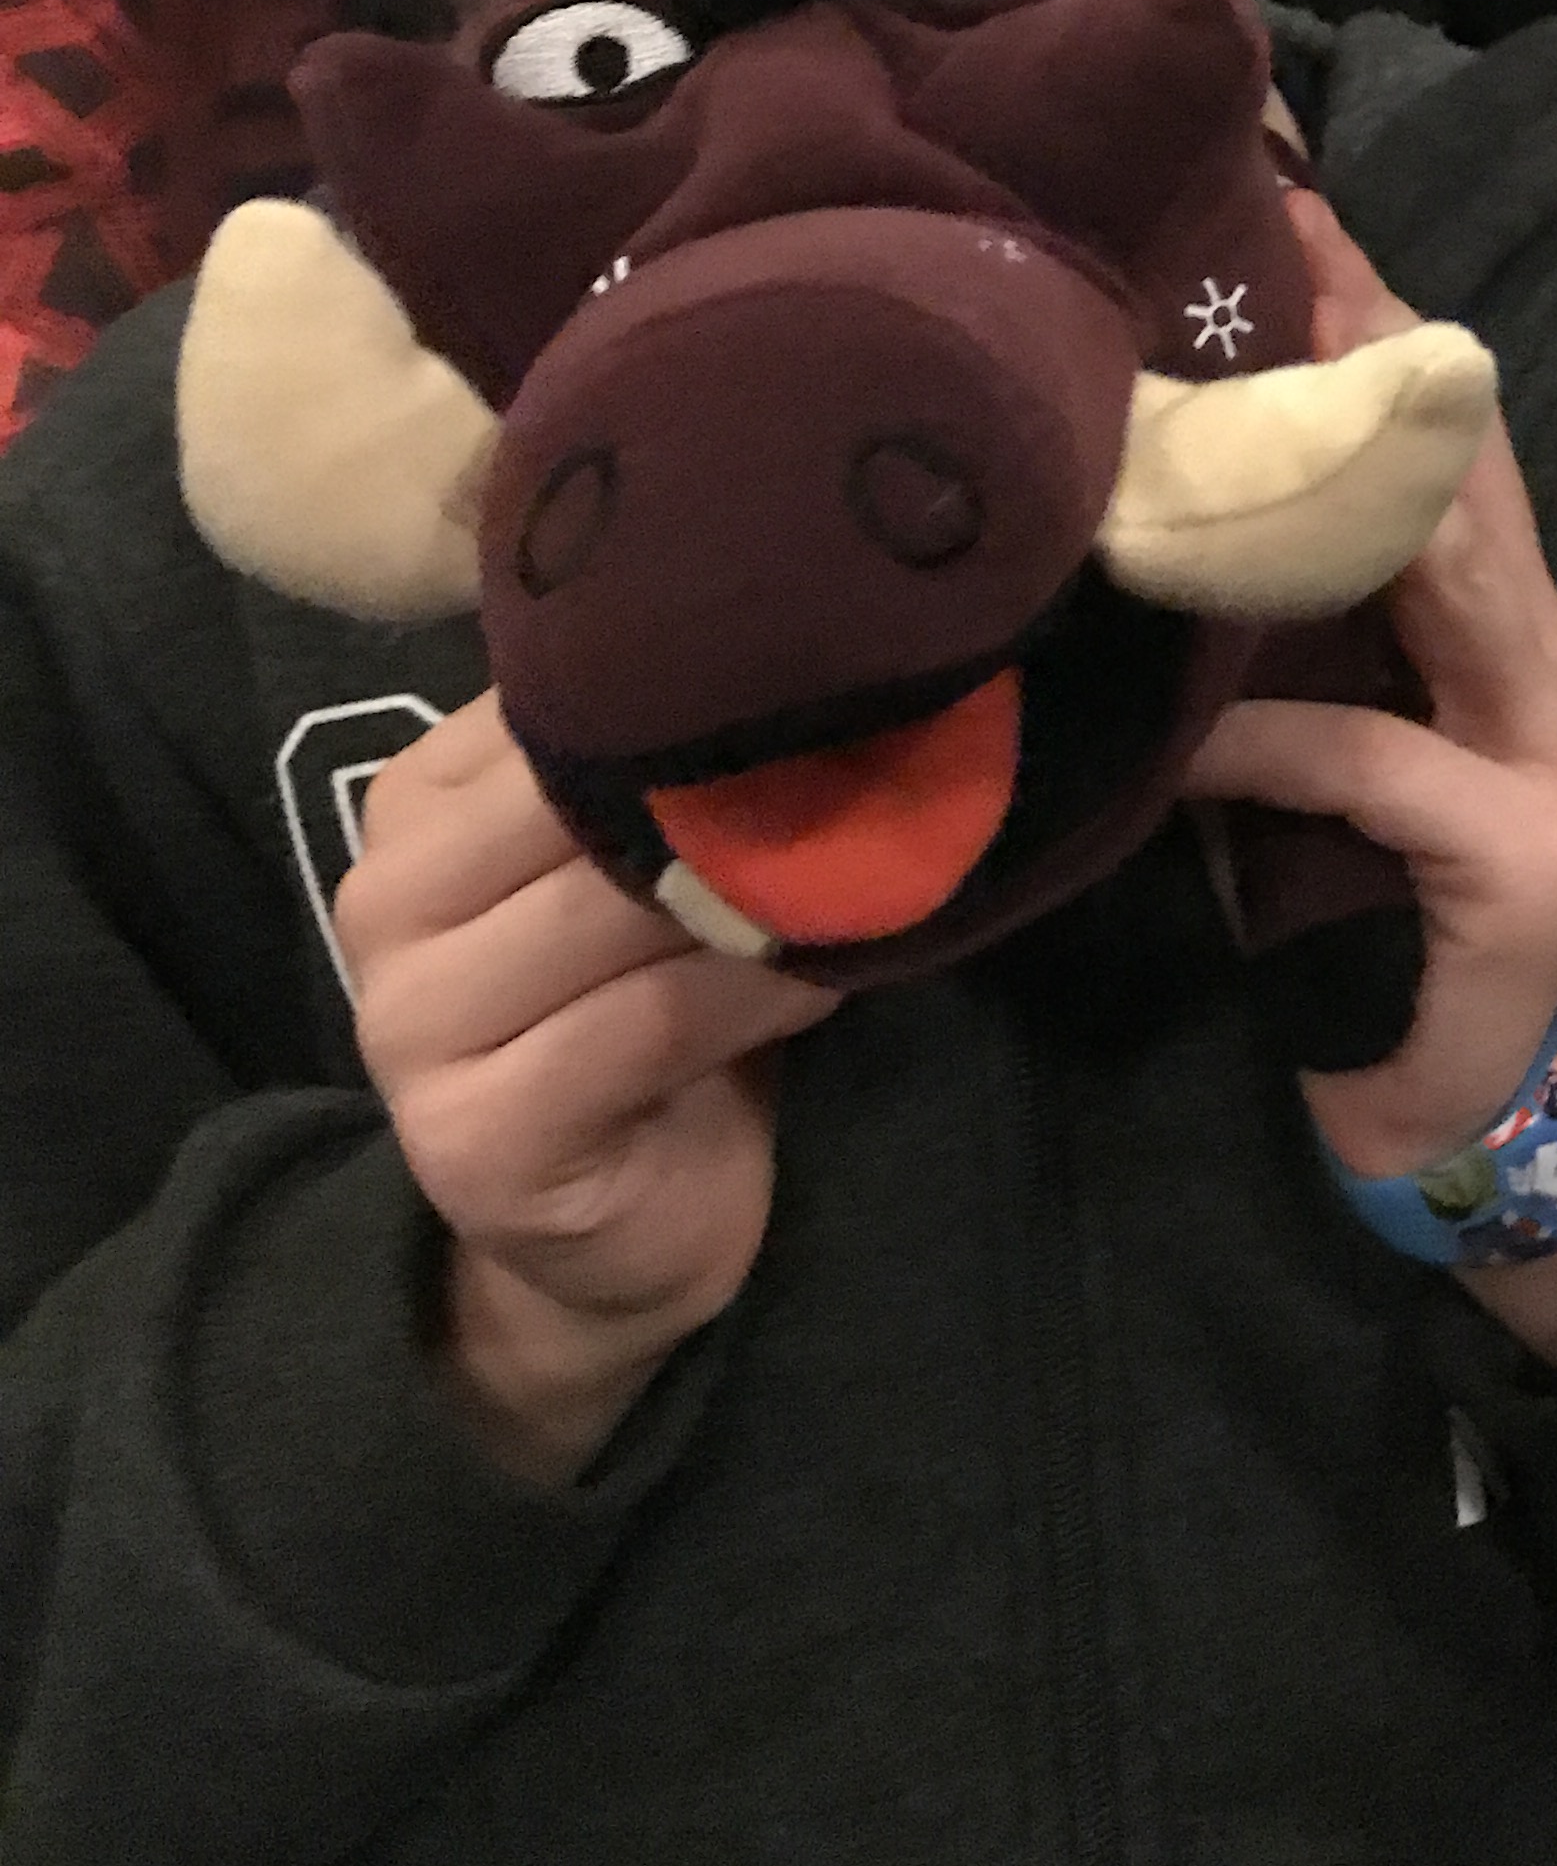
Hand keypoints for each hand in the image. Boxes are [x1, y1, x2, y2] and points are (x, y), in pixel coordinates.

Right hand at [338, 696, 838, 1482]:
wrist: (624, 1220)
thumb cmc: (653, 1001)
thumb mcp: (641, 857)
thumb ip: (654, 763)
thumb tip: (792, 645)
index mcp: (416, 806)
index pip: (558, 704)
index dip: (700, 695)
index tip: (825, 687)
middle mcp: (384, 901)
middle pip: (579, 803)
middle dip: (731, 792)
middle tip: (863, 774)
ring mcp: (407, 1027)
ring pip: (615, 908)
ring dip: (755, 891)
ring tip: (861, 876)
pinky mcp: (470, 1136)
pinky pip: (649, 1022)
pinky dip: (757, 990)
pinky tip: (826, 978)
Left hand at [1182, 194, 1556, 1373]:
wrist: (1445, 1120)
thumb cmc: (1350, 919)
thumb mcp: (1290, 749)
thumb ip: (1246, 642)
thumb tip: (1099, 519)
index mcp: (1490, 622)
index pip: (1438, 436)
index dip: (1372, 320)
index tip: (1281, 208)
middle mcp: (1542, 660)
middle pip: (1462, 470)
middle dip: (1377, 351)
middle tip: (1279, 244)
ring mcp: (1550, 754)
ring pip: (1454, 582)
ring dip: (1345, 494)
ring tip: (1238, 409)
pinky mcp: (1519, 857)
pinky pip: (1382, 763)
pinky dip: (1277, 741)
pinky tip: (1189, 730)